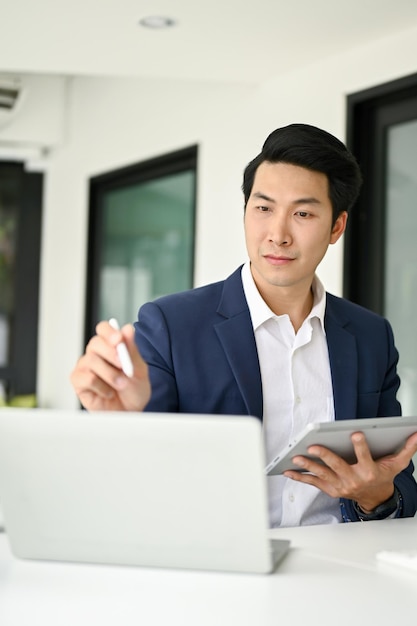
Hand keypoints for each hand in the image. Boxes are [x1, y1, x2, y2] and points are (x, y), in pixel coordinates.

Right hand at [70, 321, 150, 411]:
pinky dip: (101, 387)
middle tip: (124, 366)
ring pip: (91, 360)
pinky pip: (87, 378)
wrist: (130, 412)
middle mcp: (95, 354)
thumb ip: (132, 349)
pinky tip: (107, 393)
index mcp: (110, 346)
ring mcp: (85, 367)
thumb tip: (127, 329)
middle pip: (95, 342)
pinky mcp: (78, 382)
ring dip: (110, 374)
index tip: (119, 339)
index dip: (109, 331)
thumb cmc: (133, 390)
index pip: (103, 329)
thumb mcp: (139, 369)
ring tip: (121, 385)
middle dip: (111, 353)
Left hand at [283, 430, 416, 510]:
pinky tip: (289, 471)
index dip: (361, 446)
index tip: (356, 434)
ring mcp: (340, 486)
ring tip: (296, 458)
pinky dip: (301, 478)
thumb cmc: (382, 478)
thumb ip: (406, 448)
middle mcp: (353, 479)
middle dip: (325, 456)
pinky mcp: (330, 489)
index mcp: (369, 471)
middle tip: (313, 447)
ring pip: (322, 475)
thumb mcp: (396, 464)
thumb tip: (416, 433)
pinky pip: (314, 483)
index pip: (365, 457)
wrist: (375, 500)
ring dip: (308, 467)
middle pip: (338, 466)